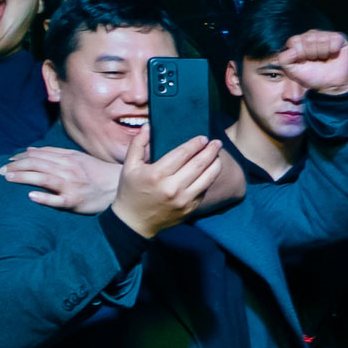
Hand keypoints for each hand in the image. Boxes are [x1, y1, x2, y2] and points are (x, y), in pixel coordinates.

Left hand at [2, 146, 119, 214]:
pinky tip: (31, 196)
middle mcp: (68, 170)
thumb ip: (54, 153)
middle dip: (17, 167)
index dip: (21, 157)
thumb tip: (30, 150)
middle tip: (0, 171)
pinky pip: (57, 200)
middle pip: (38, 165)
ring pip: (44, 179)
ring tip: (8, 178)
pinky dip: (44, 198)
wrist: (117, 186)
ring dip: (24, 177)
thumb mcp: (77, 158)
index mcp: (68, 159)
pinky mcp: (74, 202)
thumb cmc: (95, 172)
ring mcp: (71, 186)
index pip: (39, 156)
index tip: (8, 161)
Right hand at [108, 128, 225, 238]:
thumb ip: (138, 144)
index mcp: (157, 174)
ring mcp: (183, 200)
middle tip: (217, 143)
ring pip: (207, 178)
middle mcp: (172, 188)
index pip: (182, 154)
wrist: (134, 222)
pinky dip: (209, 180)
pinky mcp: (189, 209)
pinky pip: (204, 191)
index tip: (203, 138)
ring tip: (218, 156)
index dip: (195, 144)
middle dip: (211, 151)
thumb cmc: (130, 191)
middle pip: (199, 165)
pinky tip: (210, 172)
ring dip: (215, 165)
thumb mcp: (129, 166)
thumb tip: (148, 126)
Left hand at [278, 30, 347, 95]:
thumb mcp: (292, 71)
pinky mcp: (339, 38)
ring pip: (322, 39)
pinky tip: (333, 56)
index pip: (295, 41)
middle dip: (312, 54)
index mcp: (298, 42)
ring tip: (325, 59)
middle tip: (316, 62)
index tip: (304, 62)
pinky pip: (335, 39)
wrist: (330, 86)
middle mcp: (311, 36)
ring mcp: (325, 35)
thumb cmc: (312, 77)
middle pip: (308, 39)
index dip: (300, 54)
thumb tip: (291, 50)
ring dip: (323, 53)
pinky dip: (334, 50)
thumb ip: (284, 60)